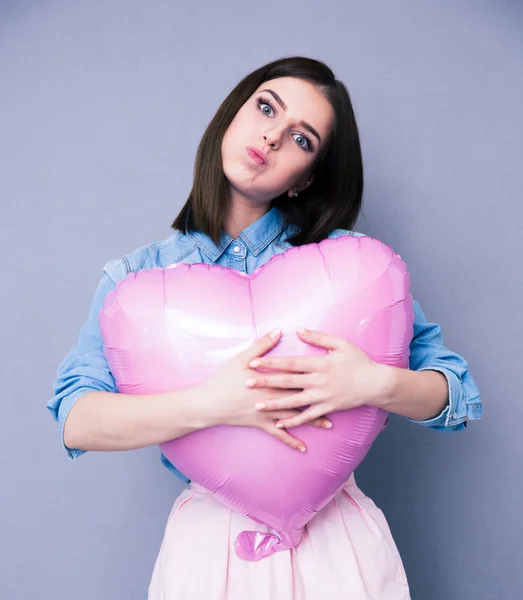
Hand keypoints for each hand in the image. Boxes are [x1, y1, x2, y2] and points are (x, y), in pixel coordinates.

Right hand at [199, 329, 332, 451]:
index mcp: (270, 381)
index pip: (296, 377)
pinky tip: (303, 448)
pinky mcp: (260, 424)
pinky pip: (279, 434)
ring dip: (312, 421)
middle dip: (319, 399)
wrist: (208, 404)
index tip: (331, 374)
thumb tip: (279, 331)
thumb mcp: (242, 359)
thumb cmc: (224, 379)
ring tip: (329, 424)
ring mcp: (267, 413)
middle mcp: (272, 398)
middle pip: (301, 397)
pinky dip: (291, 441)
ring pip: (294, 417)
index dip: (314, 375)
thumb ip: (262, 345)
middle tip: (338, 400)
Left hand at [245, 328, 389, 428]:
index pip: (290, 363)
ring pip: (294, 401)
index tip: (254, 362)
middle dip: (266, 382)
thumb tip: (299, 331)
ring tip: (257, 405)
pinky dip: (293, 421)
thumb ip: (319, 338)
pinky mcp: (327, 409)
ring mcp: (322, 397)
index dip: (271, 363)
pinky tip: (279, 423)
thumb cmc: (358, 361)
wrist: (375, 384)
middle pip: (287, 382)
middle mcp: (318, 381)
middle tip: (247, 383)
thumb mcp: (341, 344)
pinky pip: (307, 416)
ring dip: (274, 404)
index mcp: (320, 364)